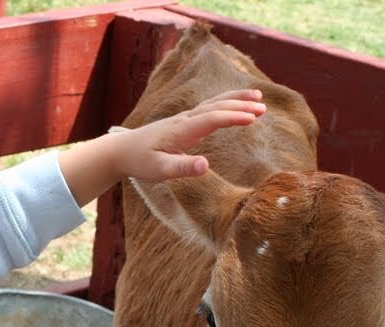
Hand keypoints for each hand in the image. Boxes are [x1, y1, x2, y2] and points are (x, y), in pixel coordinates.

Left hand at [112, 89, 265, 179]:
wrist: (120, 150)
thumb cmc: (139, 161)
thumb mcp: (159, 170)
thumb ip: (182, 168)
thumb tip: (206, 166)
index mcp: (180, 130)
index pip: (211, 119)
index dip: (232, 117)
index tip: (252, 118)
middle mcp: (184, 120)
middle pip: (216, 106)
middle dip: (240, 105)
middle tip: (263, 108)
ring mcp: (184, 119)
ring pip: (214, 104)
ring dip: (236, 100)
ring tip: (258, 98)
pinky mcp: (184, 123)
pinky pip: (209, 109)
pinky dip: (225, 104)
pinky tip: (235, 107)